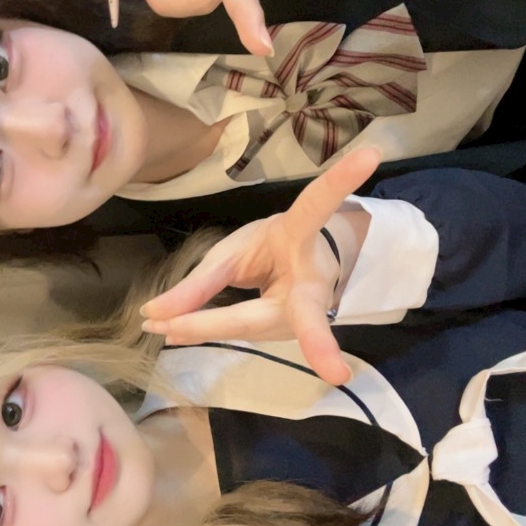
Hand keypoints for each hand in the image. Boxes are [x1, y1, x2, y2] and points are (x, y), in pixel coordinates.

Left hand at [140, 148, 381, 384]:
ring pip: (253, 326)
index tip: (371, 153)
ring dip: (204, 325)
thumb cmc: (271, 251)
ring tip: (159, 326)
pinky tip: (170, 332)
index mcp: (304, 238)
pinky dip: (200, 330)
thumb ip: (201, 283)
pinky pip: (241, 334)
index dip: (339, 183)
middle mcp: (313, 284)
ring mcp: (306, 314)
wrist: (300, 273)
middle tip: (335, 372)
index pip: (318, 207)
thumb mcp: (236, 252)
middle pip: (307, 315)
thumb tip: (154, 314)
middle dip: (319, 342)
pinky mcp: (289, 333)